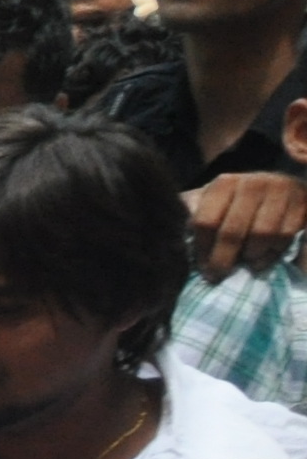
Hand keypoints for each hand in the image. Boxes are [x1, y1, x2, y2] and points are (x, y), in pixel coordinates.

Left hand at [188, 170, 306, 279]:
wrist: (280, 188)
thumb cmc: (236, 204)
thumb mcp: (210, 204)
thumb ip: (189, 217)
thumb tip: (164, 242)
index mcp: (223, 184)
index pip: (205, 222)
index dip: (202, 250)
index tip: (201, 268)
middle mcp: (252, 182)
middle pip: (233, 232)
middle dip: (223, 260)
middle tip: (218, 276)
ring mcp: (280, 189)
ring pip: (262, 235)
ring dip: (252, 256)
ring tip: (246, 262)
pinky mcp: (302, 201)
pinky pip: (286, 236)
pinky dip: (273, 253)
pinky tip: (264, 257)